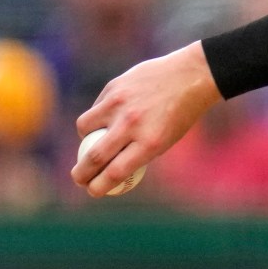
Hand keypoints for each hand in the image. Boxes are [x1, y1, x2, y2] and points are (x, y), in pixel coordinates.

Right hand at [72, 42, 221, 196]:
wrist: (188, 77)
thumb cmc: (179, 114)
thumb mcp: (165, 140)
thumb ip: (138, 152)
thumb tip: (111, 169)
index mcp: (150, 143)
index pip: (116, 172)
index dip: (100, 185)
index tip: (93, 191)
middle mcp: (132, 124)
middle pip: (95, 156)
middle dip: (81, 173)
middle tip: (79, 179)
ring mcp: (119, 104)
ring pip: (85, 129)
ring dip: (85, 141)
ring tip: (91, 143)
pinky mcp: (113, 88)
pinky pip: (95, 109)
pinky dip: (95, 118)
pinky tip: (104, 119)